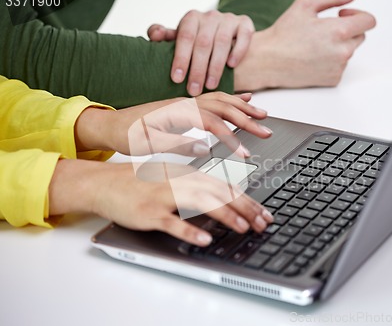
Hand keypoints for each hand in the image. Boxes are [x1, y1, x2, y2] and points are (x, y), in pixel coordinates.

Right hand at [49, 160, 272, 245]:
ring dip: (225, 215)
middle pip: (219, 193)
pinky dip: (189, 230)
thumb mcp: (174, 178)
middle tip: (262, 223)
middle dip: (245, 208)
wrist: (106, 182)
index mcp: (188, 175)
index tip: (264, 213)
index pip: (225, 187)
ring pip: (200, 204)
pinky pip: (172, 222)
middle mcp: (180, 182)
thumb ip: (198, 186)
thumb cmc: (141, 182)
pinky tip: (204, 239)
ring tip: (243, 228)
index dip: (248, 200)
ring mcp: (164, 196)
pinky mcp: (149, 211)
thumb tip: (226, 197)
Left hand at [75, 92, 271, 157]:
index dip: (231, 138)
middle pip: (223, 106)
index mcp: (177, 112)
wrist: (111, 124)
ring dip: (244, 107)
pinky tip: (245, 98)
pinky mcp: (187, 106)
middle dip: (247, 119)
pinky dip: (233, 98)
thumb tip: (205, 147)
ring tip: (263, 115)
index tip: (245, 153)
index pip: (212, 122)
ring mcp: (187, 102)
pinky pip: (215, 98)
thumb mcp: (148, 145)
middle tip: (266, 131)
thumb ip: (177, 144)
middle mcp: (185, 103)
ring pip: (222, 99)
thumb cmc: (127, 135)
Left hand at [147, 10, 254, 95]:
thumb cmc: (199, 40)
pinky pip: (243, 36)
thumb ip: (166, 38)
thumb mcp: (180, 39)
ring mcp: (228, 19)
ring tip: (210, 85)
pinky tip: (231, 65)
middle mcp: (210, 16)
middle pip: (203, 43)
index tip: (177, 78)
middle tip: (194, 90)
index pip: (184, 37)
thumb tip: (154, 35)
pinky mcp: (245, 24)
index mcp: (191, 18)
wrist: (227, 34)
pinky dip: (238, 51)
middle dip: (197, 69)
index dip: (180, 58)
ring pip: (222, 42)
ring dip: (215, 66)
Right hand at [233, 0, 375, 90]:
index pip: (369, 21)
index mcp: (339, 31)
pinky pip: (340, 66)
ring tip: (314, 45)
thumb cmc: (283, 34)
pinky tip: (313, 58)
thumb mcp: (305, 5)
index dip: (359, 14)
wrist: (268, 61)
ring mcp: (339, 67)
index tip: (345, 14)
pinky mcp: (333, 80)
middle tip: (325, 30)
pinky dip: (331, 61)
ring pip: (349, 52)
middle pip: (360, 37)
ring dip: (338, 46)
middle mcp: (343, 51)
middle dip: (347, 30)